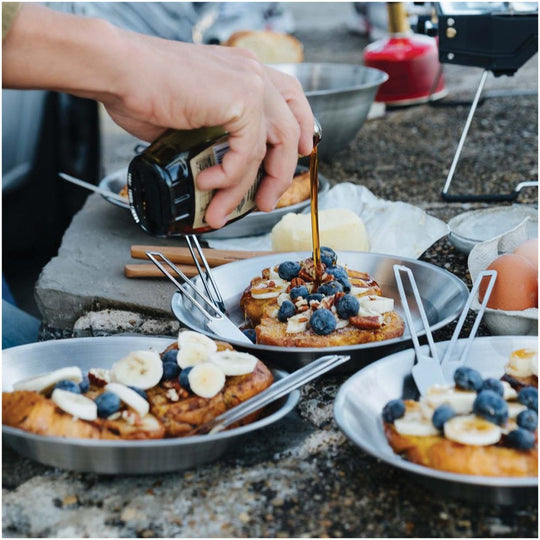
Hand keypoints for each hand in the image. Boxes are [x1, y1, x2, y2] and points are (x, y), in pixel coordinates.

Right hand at [103, 37, 313, 227]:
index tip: (300, 155)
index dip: (301, 129)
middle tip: (265, 202)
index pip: (291, 99)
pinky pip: (246, 153)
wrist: (119, 71)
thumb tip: (219, 168)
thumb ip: (216, 135)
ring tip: (221, 210)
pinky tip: (208, 183)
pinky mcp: (239, 99)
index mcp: (244, 72)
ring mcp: (249, 84)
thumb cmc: (144, 90)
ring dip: (244, 189)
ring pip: (268, 149)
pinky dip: (228, 176)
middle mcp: (252, 74)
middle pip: (288, 131)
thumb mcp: (193, 114)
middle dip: (280, 174)